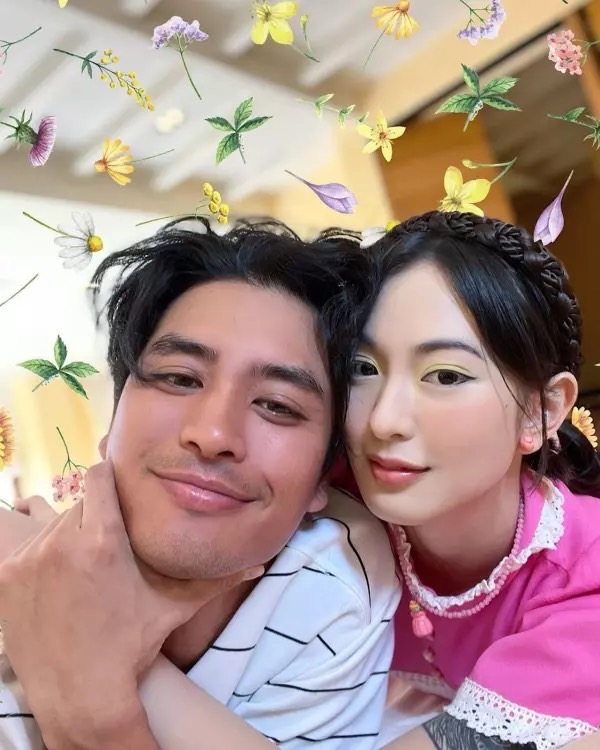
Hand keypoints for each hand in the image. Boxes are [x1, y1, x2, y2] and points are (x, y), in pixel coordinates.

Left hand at [0, 461, 261, 749]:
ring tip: (83, 573)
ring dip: (66, 538)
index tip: (114, 492)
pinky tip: (58, 585)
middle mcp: (61, 542)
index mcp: (103, 539)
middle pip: (77, 504)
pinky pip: (25, 546)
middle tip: (105, 546)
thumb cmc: (132, 644)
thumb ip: (218, 580)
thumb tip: (259, 563)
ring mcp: (28, 559)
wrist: (81, 692)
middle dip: (92, 518)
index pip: (97, 475)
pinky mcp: (6, 576)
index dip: (108, 480)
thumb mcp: (175, 606)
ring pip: (51, 525)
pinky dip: (40, 558)